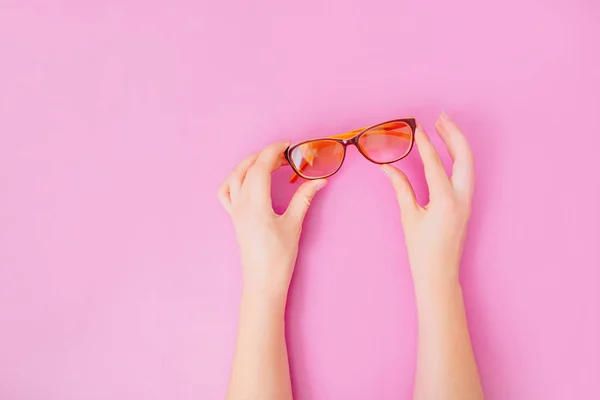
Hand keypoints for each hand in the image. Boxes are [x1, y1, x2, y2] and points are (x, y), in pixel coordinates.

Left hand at [218, 142, 326, 299]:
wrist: (262, 282)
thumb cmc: (279, 257)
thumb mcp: (294, 225)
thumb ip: (304, 198)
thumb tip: (319, 180)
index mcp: (255, 204)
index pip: (261, 167)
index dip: (274, 151)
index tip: (288, 145)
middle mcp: (241, 204)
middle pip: (247, 168)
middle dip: (264, 155)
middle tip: (284, 154)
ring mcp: (235, 211)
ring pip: (234, 177)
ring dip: (249, 164)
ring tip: (267, 162)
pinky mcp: (234, 219)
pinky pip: (226, 193)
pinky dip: (234, 180)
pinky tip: (247, 180)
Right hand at [381, 113, 473, 287]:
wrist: (440, 275)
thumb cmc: (422, 251)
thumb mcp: (409, 217)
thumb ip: (400, 188)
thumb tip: (387, 167)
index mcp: (445, 200)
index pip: (435, 163)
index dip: (425, 144)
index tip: (417, 127)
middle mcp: (462, 197)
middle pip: (464, 156)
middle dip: (453, 134)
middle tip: (440, 117)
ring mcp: (467, 201)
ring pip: (468, 163)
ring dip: (457, 143)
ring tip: (444, 127)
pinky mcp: (466, 205)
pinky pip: (466, 174)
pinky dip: (458, 158)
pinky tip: (448, 151)